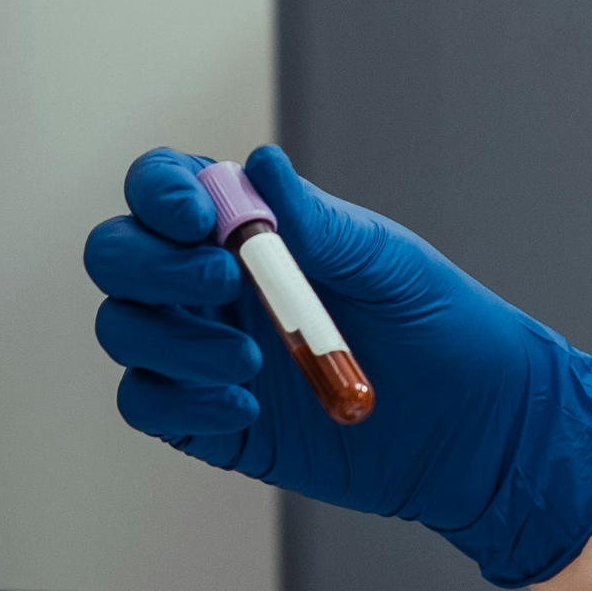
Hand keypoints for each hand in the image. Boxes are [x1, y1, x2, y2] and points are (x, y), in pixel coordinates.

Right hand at [85, 146, 591, 588]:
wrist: (473, 426)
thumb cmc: (437, 323)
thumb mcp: (385, 262)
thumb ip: (318, 222)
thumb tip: (260, 164)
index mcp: (247, 226)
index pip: (162, 188)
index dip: (158, 192)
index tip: (197, 218)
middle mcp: (208, 284)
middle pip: (118, 256)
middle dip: (149, 266)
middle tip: (224, 285)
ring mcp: (201, 350)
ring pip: (123, 329)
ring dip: (171, 341)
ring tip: (255, 363)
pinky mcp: (208, 419)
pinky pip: (146, 403)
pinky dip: (179, 400)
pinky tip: (246, 408)